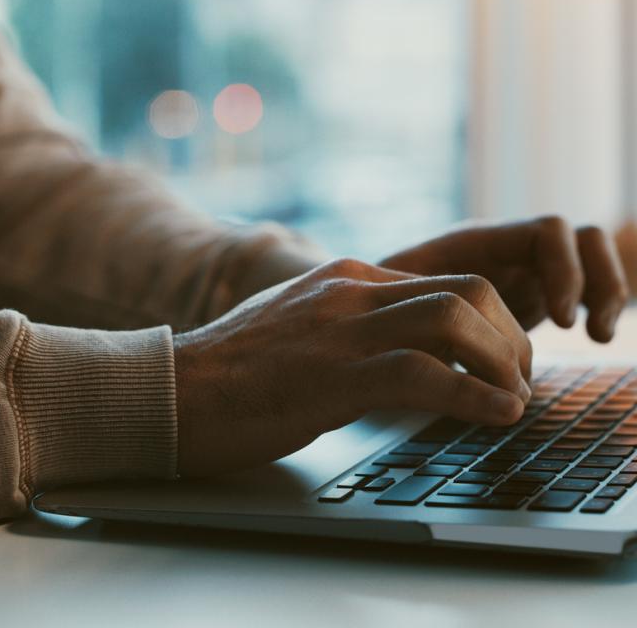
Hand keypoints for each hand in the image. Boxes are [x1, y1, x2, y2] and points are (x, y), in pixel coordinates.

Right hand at [174, 259, 531, 475]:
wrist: (173, 389)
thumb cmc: (237, 369)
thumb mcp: (305, 326)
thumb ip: (353, 323)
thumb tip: (405, 346)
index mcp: (348, 278)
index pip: (448, 281)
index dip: (493, 320)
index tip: (505, 358)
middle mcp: (350, 292)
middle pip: (467, 290)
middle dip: (510, 336)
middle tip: (520, 378)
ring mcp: (340, 330)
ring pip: (454, 321)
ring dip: (503, 362)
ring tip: (515, 399)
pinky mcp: (331, 377)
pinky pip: (423, 374)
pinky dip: (473, 396)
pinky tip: (497, 415)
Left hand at [380, 216, 628, 341]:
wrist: (382, 305)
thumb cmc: (380, 299)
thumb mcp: (395, 298)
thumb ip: (417, 299)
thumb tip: (438, 317)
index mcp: (479, 241)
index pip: (546, 233)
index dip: (564, 271)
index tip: (561, 322)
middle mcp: (507, 248)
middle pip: (579, 239)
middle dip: (597, 281)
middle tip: (593, 336)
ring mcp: (523, 269)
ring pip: (588, 258)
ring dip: (606, 292)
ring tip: (600, 336)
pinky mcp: (531, 293)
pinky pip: (582, 286)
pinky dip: (596, 305)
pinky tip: (592, 337)